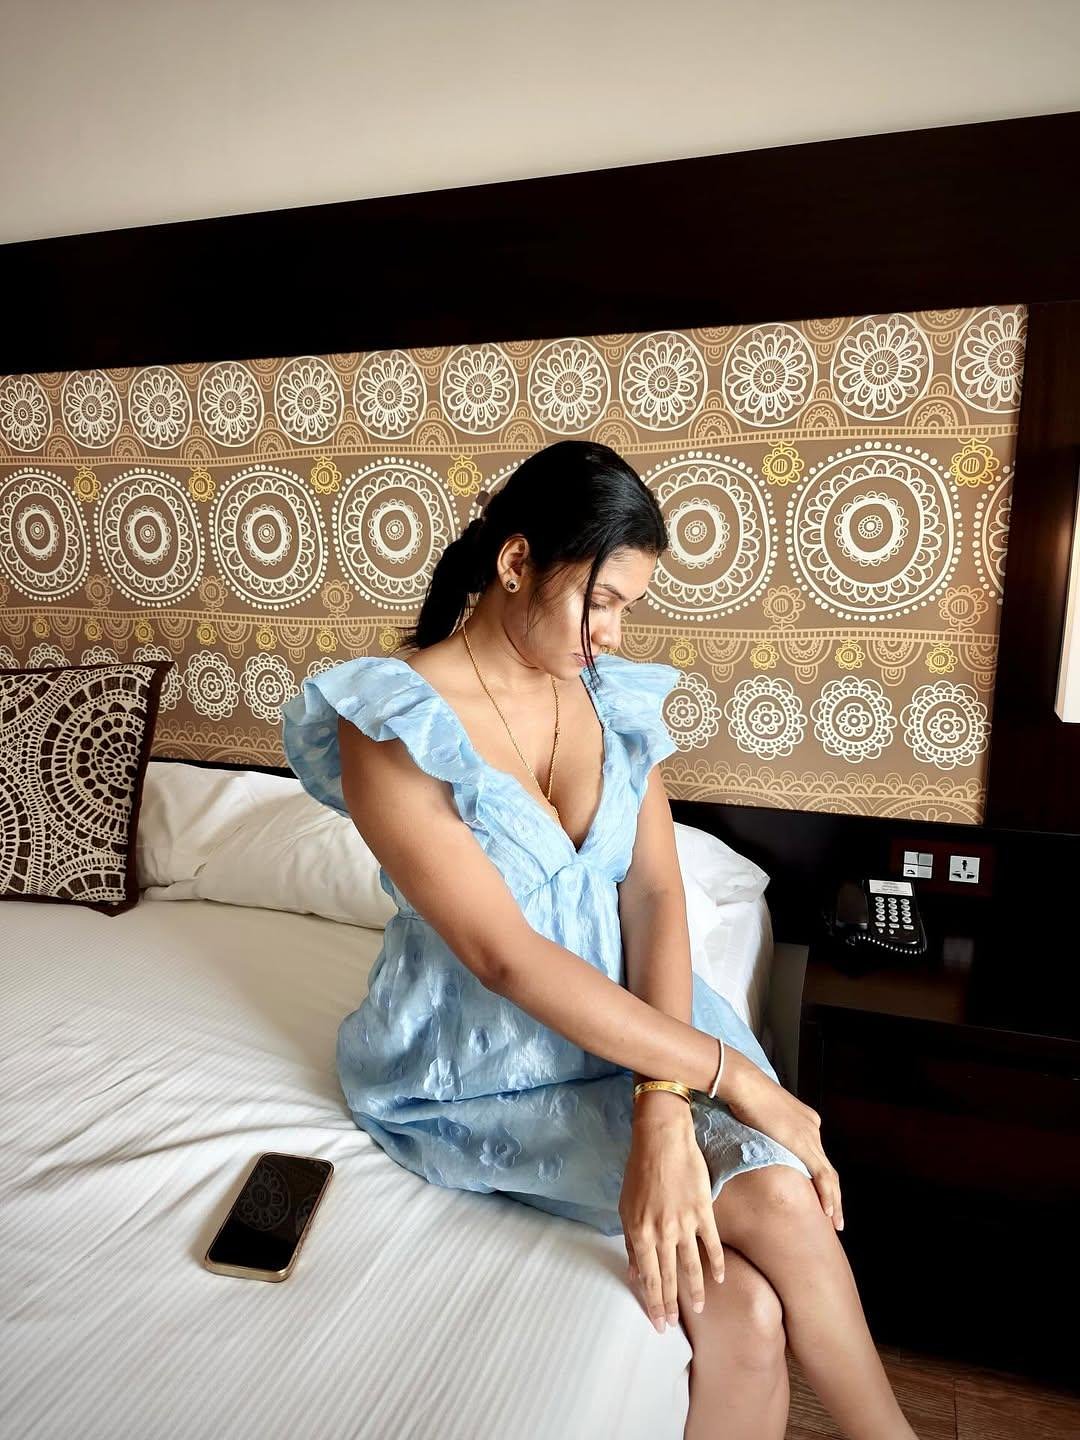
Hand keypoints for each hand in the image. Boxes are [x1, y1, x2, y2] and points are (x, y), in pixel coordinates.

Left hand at [619, 1095, 725, 1333]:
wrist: (662, 1139)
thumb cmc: (639, 1170)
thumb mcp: (626, 1205)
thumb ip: (632, 1241)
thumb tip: (635, 1272)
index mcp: (639, 1232)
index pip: (647, 1277)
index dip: (653, 1301)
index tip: (658, 1322)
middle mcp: (662, 1233)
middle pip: (667, 1277)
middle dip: (670, 1304)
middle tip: (674, 1326)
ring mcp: (684, 1224)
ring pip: (690, 1266)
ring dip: (694, 1291)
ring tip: (699, 1309)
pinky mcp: (703, 1212)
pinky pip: (711, 1244)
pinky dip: (716, 1263)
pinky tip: (719, 1279)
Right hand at [724, 1059, 843, 1230]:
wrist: (743, 1084)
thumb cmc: (742, 1096)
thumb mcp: (758, 1118)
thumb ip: (765, 1133)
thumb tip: (755, 1145)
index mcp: (804, 1120)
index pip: (816, 1155)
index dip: (820, 1178)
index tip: (819, 1195)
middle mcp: (812, 1127)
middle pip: (826, 1166)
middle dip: (833, 1193)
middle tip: (834, 1216)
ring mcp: (810, 1135)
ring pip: (829, 1175)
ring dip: (834, 1200)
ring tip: (836, 1221)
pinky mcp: (804, 1144)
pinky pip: (822, 1175)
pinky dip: (828, 1195)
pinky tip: (829, 1211)